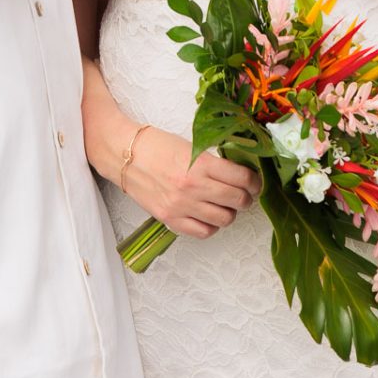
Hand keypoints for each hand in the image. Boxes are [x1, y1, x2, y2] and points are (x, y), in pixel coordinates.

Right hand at [124, 126, 260, 238]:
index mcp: (200, 164)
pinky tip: (208, 214)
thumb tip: (238, 175)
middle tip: (245, 193)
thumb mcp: (190, 146)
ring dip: (230, 212)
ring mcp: (182, 206)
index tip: (254, 181)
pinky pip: (203, 232)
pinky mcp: (170, 219)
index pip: (242, 178)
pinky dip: (212, 225)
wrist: (124, 155)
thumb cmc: (155, 145)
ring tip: (225, 204)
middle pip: (237, 201)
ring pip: (224, 219)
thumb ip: (213, 162)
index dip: (254, 181)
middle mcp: (193, 187)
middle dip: (246, 198)